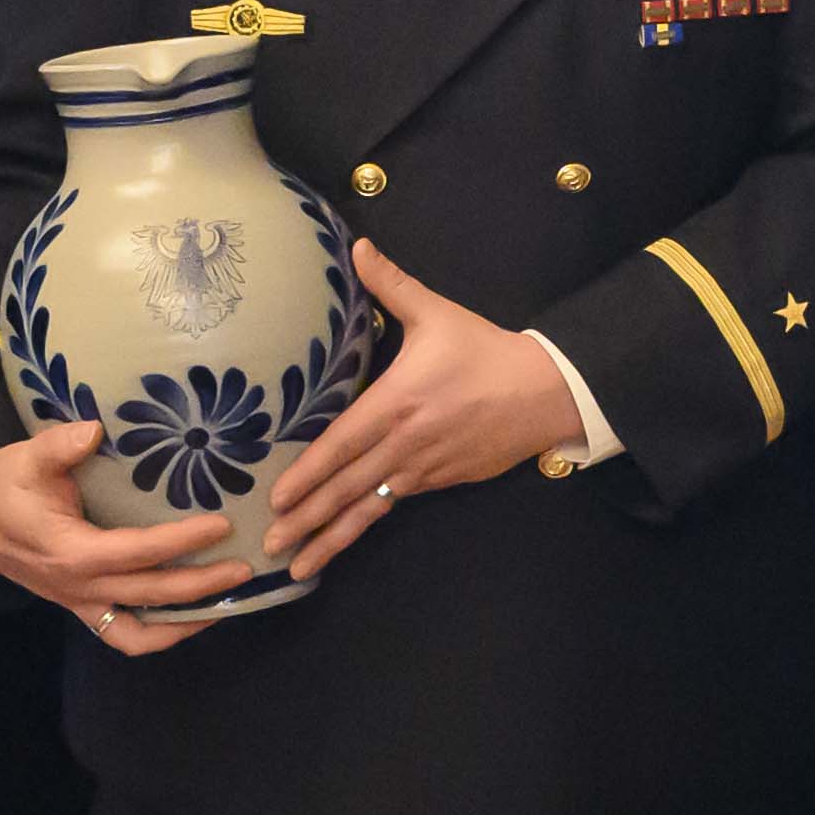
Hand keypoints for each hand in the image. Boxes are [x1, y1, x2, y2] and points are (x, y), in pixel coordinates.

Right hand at [0, 412, 260, 649]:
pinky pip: (123, 635)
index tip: (221, 525)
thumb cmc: (3, 485)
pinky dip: (159, 633)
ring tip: (228, 603)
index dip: (181, 542)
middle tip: (246, 565)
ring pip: (138, 632)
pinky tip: (191, 616)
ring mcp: (79, 603)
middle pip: (151, 597)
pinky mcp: (80, 607)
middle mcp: (78, 587)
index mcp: (70, 552)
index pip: (137, 553)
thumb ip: (59, 445)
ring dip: (185, 623)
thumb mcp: (25, 459)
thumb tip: (95, 429)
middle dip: (203, 586)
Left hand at [251, 245, 583, 572]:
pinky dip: (367, 524)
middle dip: (307, 520)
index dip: (307, 474)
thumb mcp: (438, 313)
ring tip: (300, 567)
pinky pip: (396, 504)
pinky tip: (344, 539)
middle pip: (348, 488)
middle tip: (269, 547)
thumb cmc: (484, 351)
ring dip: (332, 537)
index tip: (277, 498)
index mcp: (397, 403)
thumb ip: (392, 285)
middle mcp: (406, 443)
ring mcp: (425, 468)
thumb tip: (358, 247)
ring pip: (370, 508)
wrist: (545, 391)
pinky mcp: (442, 481)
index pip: (342, 444)